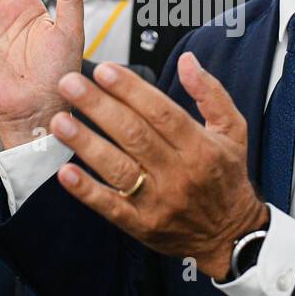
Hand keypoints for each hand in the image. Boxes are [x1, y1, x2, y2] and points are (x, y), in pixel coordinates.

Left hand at [46, 53, 266, 278]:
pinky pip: (112, 208)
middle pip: (134, 135)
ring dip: (87, 143)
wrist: (231, 234)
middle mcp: (179, 173)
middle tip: (69, 84)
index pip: (161, 112)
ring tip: (61, 121)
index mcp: (200, 147)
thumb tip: (187, 61)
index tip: (104, 70)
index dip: (130, 89)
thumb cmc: (226, 176)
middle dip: (99, 107)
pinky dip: (87, 191)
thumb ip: (210, 93)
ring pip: (118, 168)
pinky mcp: (143, 225)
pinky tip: (66, 172)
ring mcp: (159, 201)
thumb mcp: (233, 130)